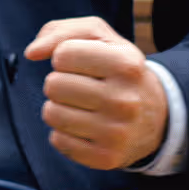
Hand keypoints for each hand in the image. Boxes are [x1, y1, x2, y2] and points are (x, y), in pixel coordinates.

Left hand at [24, 16, 167, 171]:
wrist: (157, 116)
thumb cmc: (117, 67)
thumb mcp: (99, 36)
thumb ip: (59, 32)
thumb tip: (31, 53)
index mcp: (126, 63)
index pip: (62, 54)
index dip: (64, 56)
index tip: (82, 62)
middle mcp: (125, 100)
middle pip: (53, 85)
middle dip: (59, 82)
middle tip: (80, 86)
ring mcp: (117, 133)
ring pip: (52, 113)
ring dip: (58, 106)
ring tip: (80, 105)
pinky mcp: (107, 158)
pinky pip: (58, 141)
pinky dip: (63, 131)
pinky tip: (83, 126)